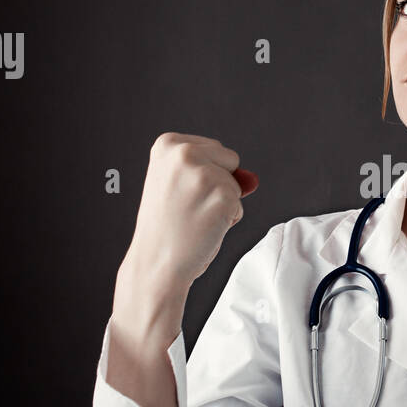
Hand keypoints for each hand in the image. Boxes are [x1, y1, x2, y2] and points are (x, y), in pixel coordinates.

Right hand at [125, 133, 258, 292]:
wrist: (155, 262)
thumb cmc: (166, 226)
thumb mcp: (177, 184)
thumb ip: (214, 170)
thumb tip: (251, 179)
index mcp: (167, 144)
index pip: (213, 148)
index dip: (204, 174)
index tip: (179, 193)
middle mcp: (184, 153)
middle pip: (230, 159)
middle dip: (218, 184)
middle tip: (188, 207)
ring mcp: (204, 174)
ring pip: (236, 183)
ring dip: (222, 203)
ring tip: (194, 218)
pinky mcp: (223, 195)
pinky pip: (239, 204)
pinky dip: (228, 219)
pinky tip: (203, 228)